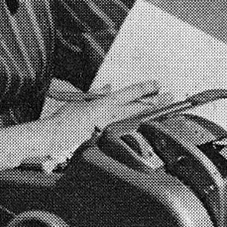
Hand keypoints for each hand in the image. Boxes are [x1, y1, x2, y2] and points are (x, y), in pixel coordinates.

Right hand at [34, 80, 170, 166]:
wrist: (55, 138)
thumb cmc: (64, 120)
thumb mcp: (81, 101)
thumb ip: (97, 94)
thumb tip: (108, 87)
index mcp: (105, 102)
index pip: (130, 92)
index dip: (146, 88)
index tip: (157, 84)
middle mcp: (112, 115)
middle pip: (140, 106)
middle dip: (157, 101)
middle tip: (171, 96)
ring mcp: (113, 130)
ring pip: (139, 120)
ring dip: (153, 114)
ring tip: (166, 108)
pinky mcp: (111, 142)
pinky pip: (130, 133)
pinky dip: (141, 128)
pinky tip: (150, 127)